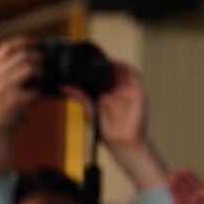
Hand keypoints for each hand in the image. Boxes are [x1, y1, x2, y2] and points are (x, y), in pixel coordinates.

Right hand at [0, 37, 43, 173]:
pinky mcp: (14, 101)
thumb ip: (6, 71)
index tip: (36, 42)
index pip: (6, 47)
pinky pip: (35, 91)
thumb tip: (35, 57)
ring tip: (39, 81)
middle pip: (23, 55)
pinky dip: (39, 94)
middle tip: (43, 66)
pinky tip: (34, 98)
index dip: (23, 41)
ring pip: (30, 68)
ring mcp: (4, 89)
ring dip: (40, 73)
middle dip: (38, 58)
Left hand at [73, 61, 168, 191]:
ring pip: (121, 70)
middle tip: (90, 61)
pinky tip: (116, 64)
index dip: (92, 69)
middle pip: (110, 71)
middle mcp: (117, 90)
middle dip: (101, 65)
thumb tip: (65, 87)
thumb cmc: (108, 131)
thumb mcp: (90, 111)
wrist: (123, 142)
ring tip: (102, 61)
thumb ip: (81, 97)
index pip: (99, 76)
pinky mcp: (138, 91)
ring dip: (113, 64)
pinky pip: (134, 75)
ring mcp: (128, 90)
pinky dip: (126, 68)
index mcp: (105, 94)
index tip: (80, 64)